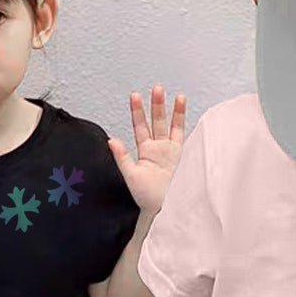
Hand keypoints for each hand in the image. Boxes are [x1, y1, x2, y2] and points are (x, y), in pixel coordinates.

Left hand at [108, 85, 186, 214]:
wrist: (165, 208)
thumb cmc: (147, 198)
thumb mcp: (130, 176)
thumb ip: (122, 157)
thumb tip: (111, 140)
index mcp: (144, 152)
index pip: (140, 126)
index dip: (137, 111)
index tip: (134, 95)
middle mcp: (158, 149)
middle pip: (156, 121)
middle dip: (156, 105)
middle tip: (156, 88)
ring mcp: (171, 151)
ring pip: (170, 126)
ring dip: (170, 110)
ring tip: (172, 94)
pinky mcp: (182, 154)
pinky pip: (182, 134)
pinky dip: (183, 121)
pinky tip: (184, 107)